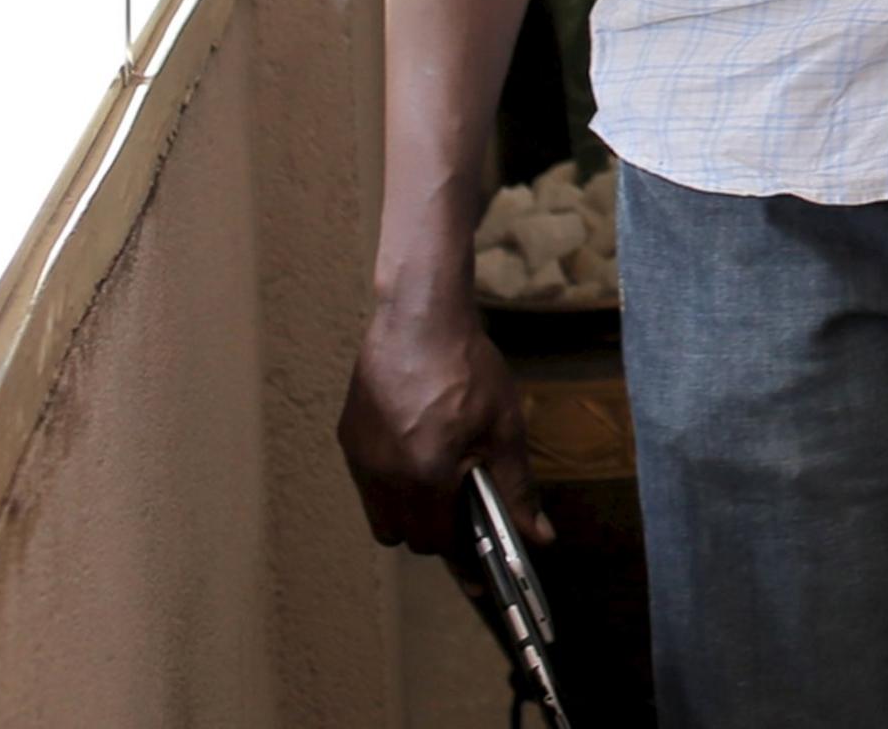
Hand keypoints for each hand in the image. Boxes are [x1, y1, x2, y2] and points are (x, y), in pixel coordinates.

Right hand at [339, 289, 547, 558]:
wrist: (420, 318)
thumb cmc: (467, 369)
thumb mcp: (504, 429)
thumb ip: (517, 489)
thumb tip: (539, 539)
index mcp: (425, 476)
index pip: (436, 543)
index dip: (460, 556)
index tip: (480, 570)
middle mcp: (384, 475)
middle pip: (404, 536)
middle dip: (434, 533)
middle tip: (462, 511)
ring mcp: (360, 457)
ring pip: (380, 514)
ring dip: (408, 512)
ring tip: (438, 482)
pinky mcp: (348, 438)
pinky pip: (367, 483)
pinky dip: (390, 484)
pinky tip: (416, 454)